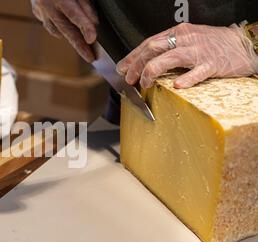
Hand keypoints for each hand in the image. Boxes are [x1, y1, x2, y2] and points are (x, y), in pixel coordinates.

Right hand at [32, 0, 98, 61]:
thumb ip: (85, 3)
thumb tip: (93, 21)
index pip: (74, 14)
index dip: (84, 27)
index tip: (93, 39)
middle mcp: (46, 4)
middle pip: (65, 29)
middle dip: (79, 45)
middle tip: (91, 57)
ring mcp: (39, 9)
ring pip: (56, 29)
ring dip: (70, 37)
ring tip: (83, 46)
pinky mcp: (35, 10)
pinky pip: (49, 24)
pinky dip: (58, 28)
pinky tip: (66, 30)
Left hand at [117, 23, 257, 88]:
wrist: (242, 44)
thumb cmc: (213, 44)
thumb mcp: (189, 39)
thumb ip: (169, 48)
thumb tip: (145, 61)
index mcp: (179, 33)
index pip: (149, 43)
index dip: (133, 56)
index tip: (122, 68)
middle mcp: (186, 39)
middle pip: (153, 49)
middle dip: (136, 65)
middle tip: (129, 79)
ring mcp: (199, 51)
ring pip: (169, 58)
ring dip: (151, 72)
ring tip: (144, 83)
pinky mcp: (213, 64)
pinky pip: (197, 72)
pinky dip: (185, 79)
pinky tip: (176, 86)